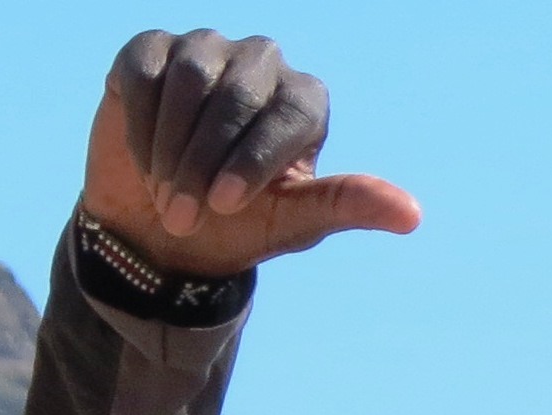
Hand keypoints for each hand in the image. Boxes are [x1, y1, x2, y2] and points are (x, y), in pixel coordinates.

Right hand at [86, 29, 420, 279]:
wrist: (159, 228)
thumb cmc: (238, 226)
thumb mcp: (295, 223)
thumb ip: (347, 207)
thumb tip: (412, 215)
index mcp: (305, 100)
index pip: (286, 116)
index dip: (251, 163)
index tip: (226, 207)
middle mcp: (262, 63)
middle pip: (235, 96)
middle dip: (204, 163)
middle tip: (184, 217)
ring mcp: (206, 49)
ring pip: (188, 79)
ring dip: (170, 148)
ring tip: (165, 194)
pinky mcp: (152, 50)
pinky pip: (144, 73)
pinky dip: (139, 123)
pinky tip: (144, 158)